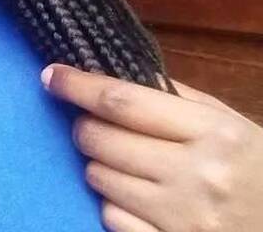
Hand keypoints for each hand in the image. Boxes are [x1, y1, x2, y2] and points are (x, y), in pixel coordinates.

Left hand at [41, 63, 262, 231]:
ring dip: (99, 164)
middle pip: (101, 139)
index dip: (78, 86)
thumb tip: (110, 76)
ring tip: (125, 163)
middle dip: (84, 126)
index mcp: (211, 132)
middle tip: (92, 124)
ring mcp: (182, 219)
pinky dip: (113, 205)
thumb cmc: (255, 169)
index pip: (123, 101)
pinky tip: (138, 200)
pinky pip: (110, 218)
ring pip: (99, 177)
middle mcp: (195, 175)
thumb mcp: (227, 124)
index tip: (50, 75)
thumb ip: (173, 98)